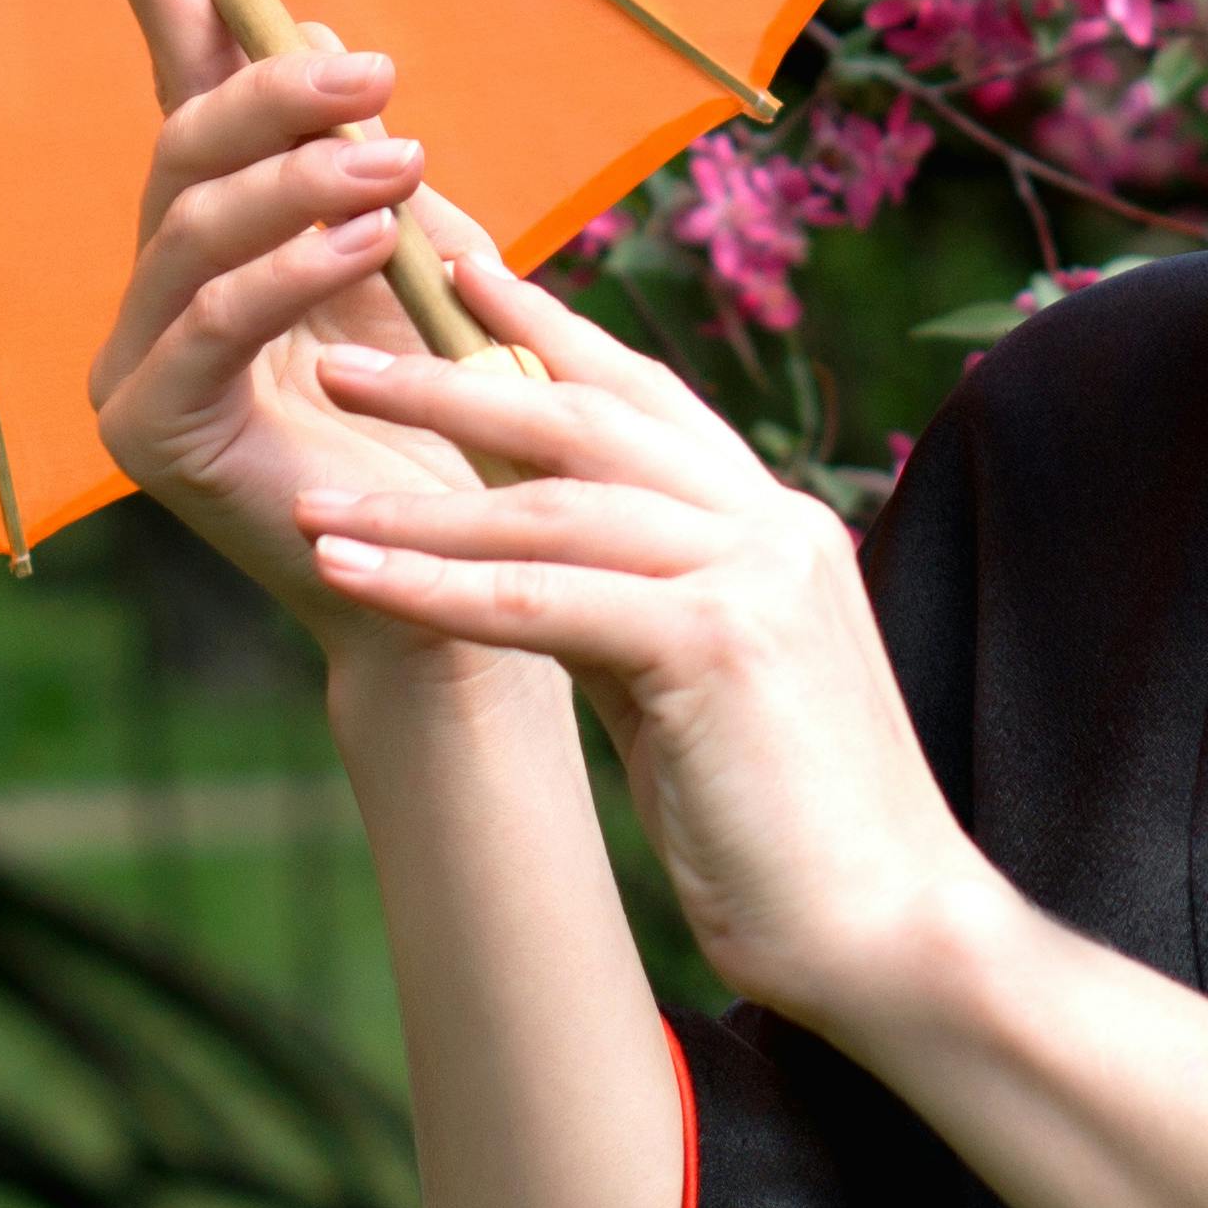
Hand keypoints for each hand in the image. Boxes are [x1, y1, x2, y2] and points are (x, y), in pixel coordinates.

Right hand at [80, 0, 500, 673]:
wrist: (465, 581)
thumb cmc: (452, 424)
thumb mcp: (417, 263)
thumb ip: (358, 161)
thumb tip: (325, 33)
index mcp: (214, 241)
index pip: (183, 91)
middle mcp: (157, 293)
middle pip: (182, 142)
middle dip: (270, 88)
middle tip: (379, 76)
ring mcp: (137, 365)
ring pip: (190, 219)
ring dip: (299, 176)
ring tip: (396, 166)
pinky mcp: (150, 434)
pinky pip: (205, 322)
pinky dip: (285, 270)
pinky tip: (365, 242)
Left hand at [295, 247, 1004, 1039]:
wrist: (894, 932)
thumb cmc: (789, 829)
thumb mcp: (694, 689)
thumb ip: (625, 608)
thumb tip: (525, 564)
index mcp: (775, 526)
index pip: (647, 399)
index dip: (553, 332)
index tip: (464, 275)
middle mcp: (771, 526)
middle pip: (590, 418)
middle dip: (458, 377)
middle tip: (345, 360)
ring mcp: (752, 576)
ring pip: (554, 503)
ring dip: (418, 495)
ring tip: (313, 489)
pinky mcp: (717, 644)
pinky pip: (545, 598)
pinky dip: (438, 584)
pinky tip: (353, 573)